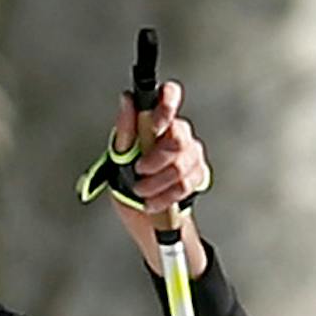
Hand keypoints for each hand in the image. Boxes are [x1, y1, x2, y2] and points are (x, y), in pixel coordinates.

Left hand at [109, 79, 209, 274]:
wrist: (142, 218)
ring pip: (181, 164)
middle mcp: (178, 134)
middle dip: (155, 159)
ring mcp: (191, 155)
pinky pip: (185, 184)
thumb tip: (127, 99)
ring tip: (141, 191)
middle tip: (139, 171)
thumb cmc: (128, 184)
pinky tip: (152, 202)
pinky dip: (165, 197)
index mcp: (157, 123)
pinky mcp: (198, 176)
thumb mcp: (117, 159)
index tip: (156, 123)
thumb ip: (125, 132)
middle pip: (178, 136)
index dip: (167, 103)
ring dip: (156, 183)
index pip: (170, 96)